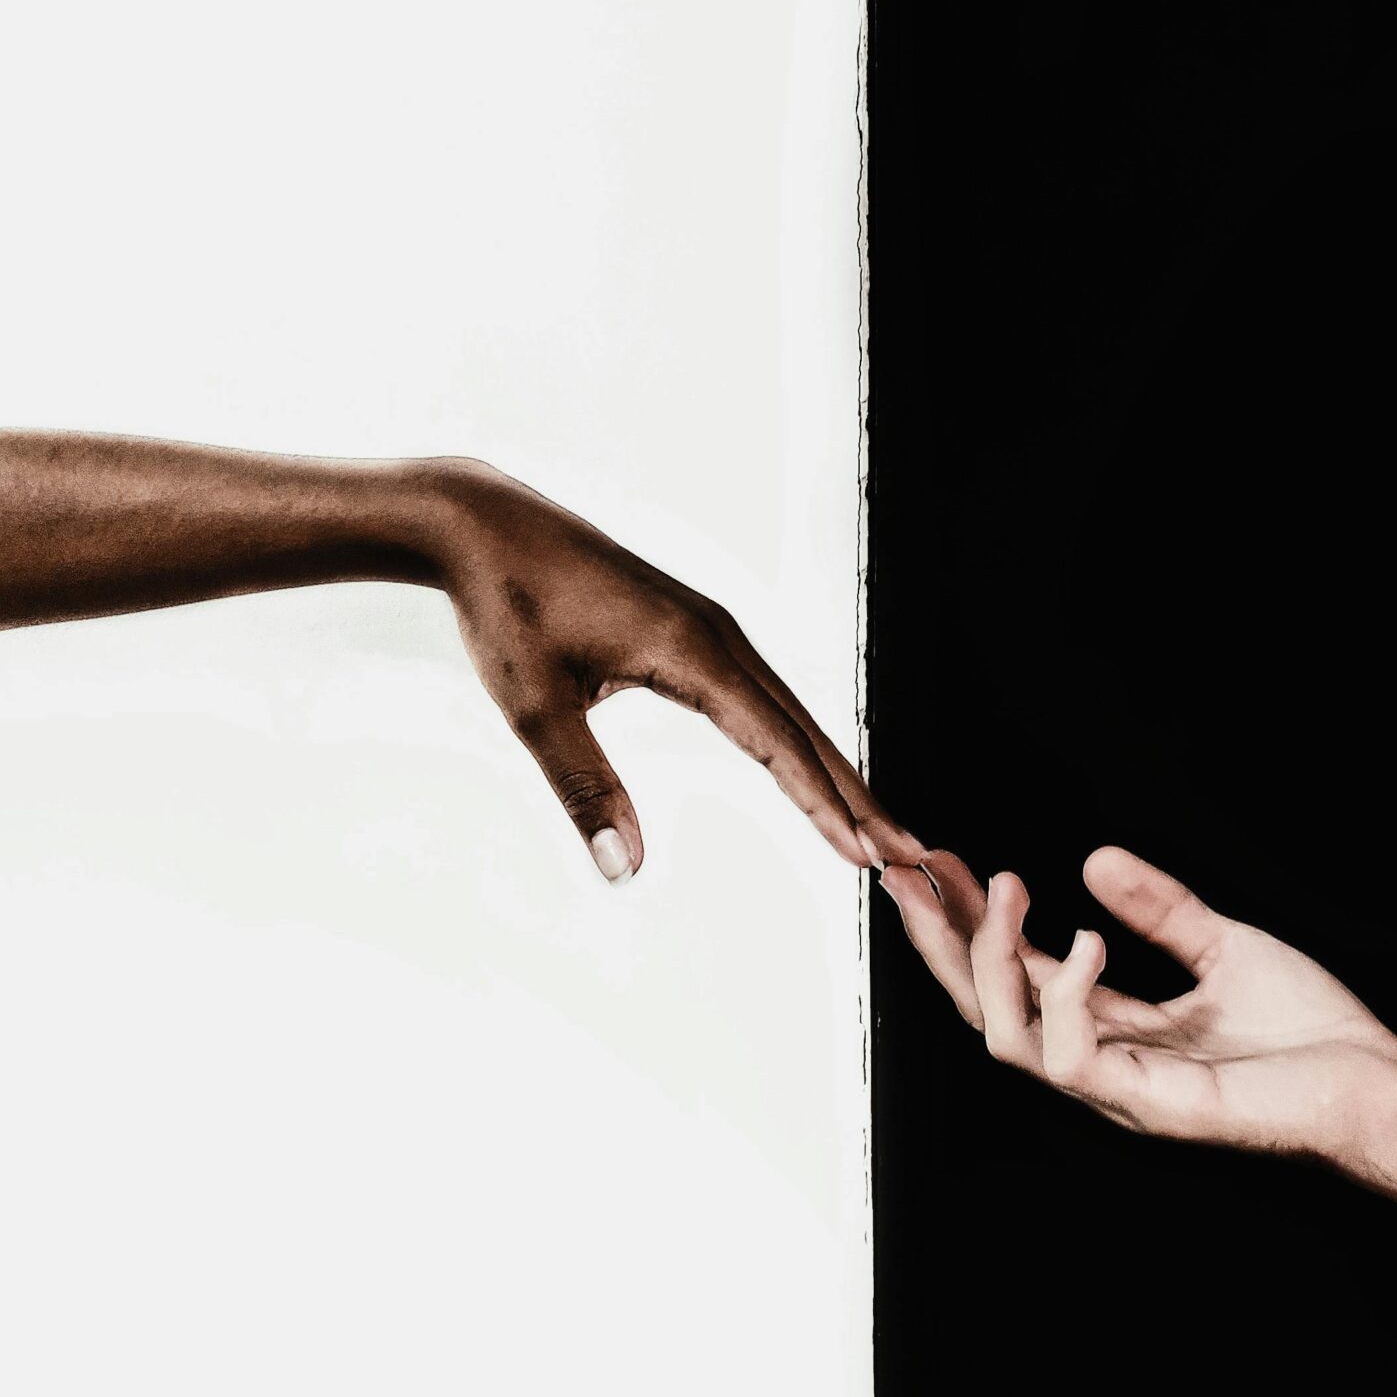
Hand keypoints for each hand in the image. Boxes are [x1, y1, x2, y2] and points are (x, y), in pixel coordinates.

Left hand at [434, 459, 918, 882]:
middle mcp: (719, 634)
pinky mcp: (698, 629)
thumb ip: (584, 788)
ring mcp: (713, 628)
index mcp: (691, 651)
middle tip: (907, 857)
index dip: (823, 805)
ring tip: (873, 827)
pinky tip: (810, 770)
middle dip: (857, 797)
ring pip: (792, 712)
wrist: (489, 526)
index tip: (866, 856)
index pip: (777, 743)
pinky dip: (798, 741)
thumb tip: (623, 870)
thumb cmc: (507, 608)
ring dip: (835, 771)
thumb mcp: (534, 708)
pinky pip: (765, 695)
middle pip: (806, 730)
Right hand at [882, 844, 1396, 1187]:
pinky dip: (1068, 996)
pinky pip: (1074, 1057)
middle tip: (910, 873)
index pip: (1015, 977)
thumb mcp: (1226, 945)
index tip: (938, 860)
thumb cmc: (1314, 1037)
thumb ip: (1160, 908)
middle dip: (940, 942)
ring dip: (990, 959)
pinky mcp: (1155, 1106)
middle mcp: (1104, 1063)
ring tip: (1002, 888)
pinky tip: (1086, 942)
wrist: (1383, 1090)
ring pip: (1007, 1036)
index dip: (969, 922)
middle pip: (985, 1009)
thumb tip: (1094, 858)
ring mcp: (1123, 1091)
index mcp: (1116, 1028)